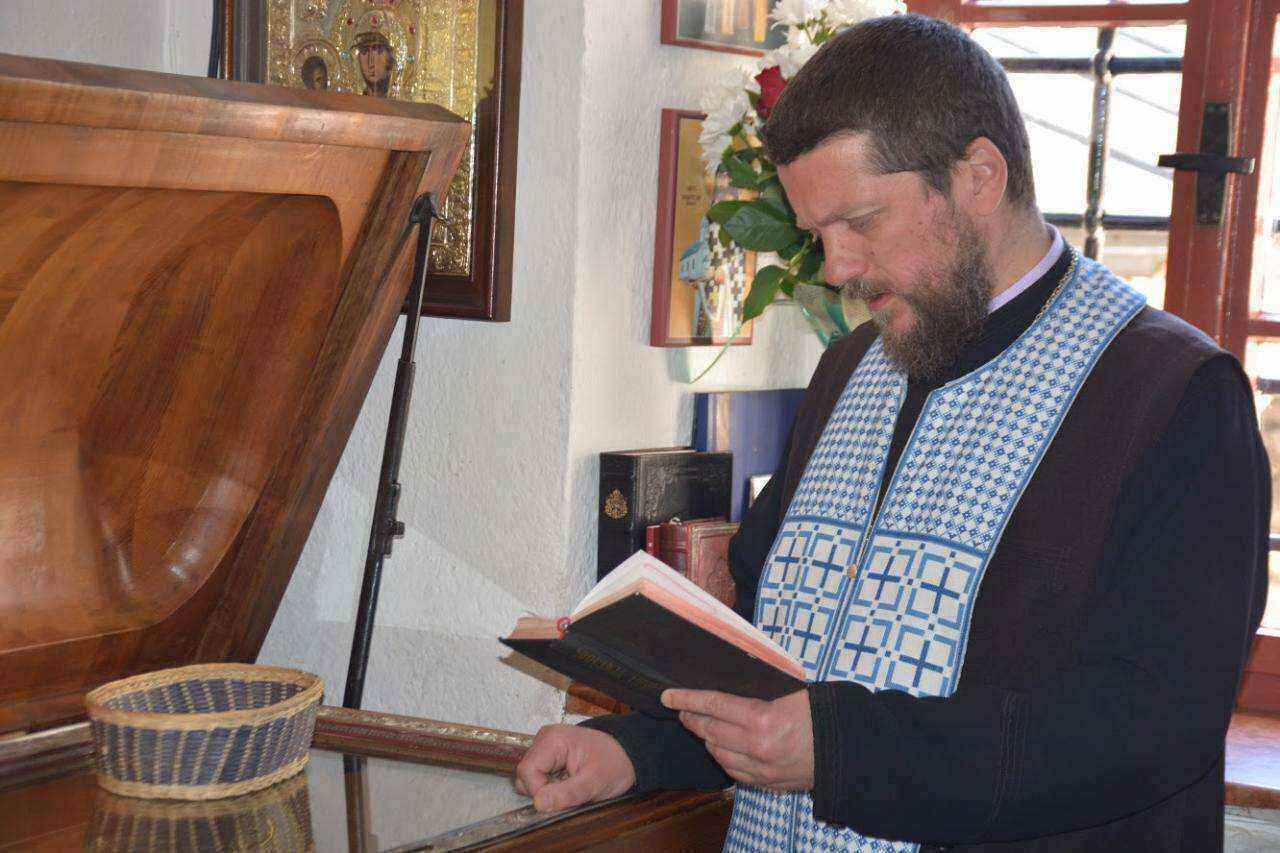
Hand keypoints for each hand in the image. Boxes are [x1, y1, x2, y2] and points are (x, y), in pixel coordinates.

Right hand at [513, 724, 635, 811]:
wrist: (627, 755)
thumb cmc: (614, 763)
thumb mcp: (594, 782)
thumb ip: (567, 793)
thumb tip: (539, 804)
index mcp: (554, 739)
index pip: (527, 771)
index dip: (538, 791)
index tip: (559, 801)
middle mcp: (545, 739)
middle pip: (525, 774)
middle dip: (543, 791)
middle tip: (569, 794)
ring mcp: (546, 746)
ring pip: (529, 777)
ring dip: (546, 789)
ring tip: (570, 787)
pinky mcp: (549, 755)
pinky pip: (538, 775)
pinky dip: (549, 785)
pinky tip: (567, 783)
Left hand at [662, 688, 813, 790]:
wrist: (848, 751)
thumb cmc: (822, 715)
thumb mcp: (791, 692)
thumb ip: (759, 692)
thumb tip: (732, 686)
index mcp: (762, 718)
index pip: (714, 705)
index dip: (687, 699)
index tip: (668, 696)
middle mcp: (757, 746)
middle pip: (710, 730)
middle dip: (691, 718)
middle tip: (681, 709)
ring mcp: (761, 768)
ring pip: (717, 753)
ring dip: (706, 738)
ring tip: (701, 726)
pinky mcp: (767, 783)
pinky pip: (733, 771)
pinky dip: (723, 757)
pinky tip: (721, 747)